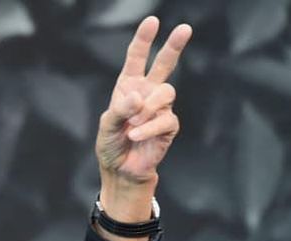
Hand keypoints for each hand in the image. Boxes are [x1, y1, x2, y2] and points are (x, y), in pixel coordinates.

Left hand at [95, 17, 191, 219]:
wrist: (121, 170)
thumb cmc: (111, 145)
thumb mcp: (106, 126)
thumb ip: (119, 110)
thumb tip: (138, 98)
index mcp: (129, 87)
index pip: (137, 58)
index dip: (144, 39)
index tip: (151, 21)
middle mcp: (147, 93)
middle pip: (165, 64)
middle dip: (174, 46)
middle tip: (184, 28)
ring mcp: (160, 108)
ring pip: (166, 92)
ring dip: (147, 108)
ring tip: (133, 124)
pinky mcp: (169, 124)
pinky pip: (165, 118)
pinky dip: (148, 128)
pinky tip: (136, 135)